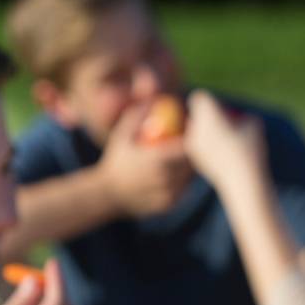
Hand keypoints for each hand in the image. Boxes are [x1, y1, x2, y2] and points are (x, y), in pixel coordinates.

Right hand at [97, 100, 193, 216]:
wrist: (107, 194)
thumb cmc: (115, 160)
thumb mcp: (122, 135)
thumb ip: (138, 116)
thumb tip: (154, 100)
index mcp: (155, 160)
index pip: (186, 147)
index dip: (192, 138)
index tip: (192, 130)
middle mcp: (164, 179)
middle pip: (192, 163)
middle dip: (196, 153)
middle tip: (196, 143)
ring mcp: (167, 194)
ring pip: (190, 178)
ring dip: (191, 167)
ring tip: (187, 157)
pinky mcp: (169, 204)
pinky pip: (184, 190)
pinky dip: (184, 181)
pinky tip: (179, 173)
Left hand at [184, 89, 266, 190]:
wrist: (242, 181)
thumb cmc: (250, 150)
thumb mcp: (254, 125)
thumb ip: (243, 115)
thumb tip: (240, 115)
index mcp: (208, 114)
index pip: (200, 97)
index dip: (211, 101)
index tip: (222, 110)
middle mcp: (196, 127)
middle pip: (197, 114)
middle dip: (208, 117)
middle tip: (225, 125)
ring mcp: (193, 144)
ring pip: (196, 130)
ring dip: (207, 132)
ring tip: (226, 142)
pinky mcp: (194, 158)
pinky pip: (198, 145)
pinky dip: (207, 146)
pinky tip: (223, 155)